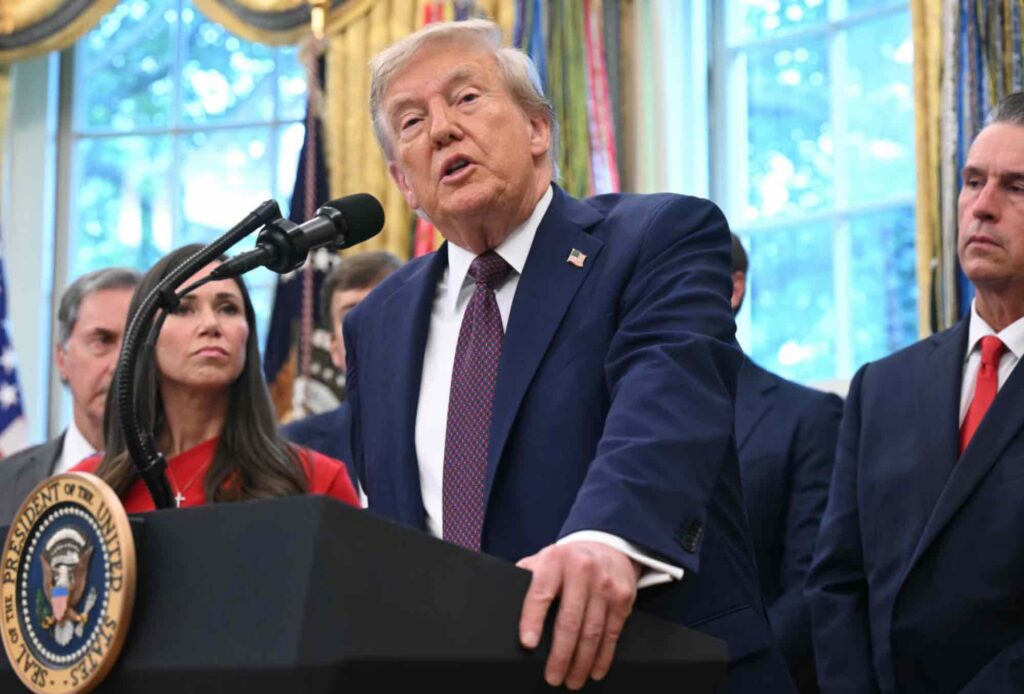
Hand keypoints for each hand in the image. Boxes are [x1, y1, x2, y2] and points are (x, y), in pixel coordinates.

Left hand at [516, 541, 640, 689]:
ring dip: (581, 662)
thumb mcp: (544, 559)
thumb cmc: (567, 561)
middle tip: (552, 677)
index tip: (528, 644)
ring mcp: (605, 585)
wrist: (608, 547)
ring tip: (571, 680)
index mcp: (555, 561)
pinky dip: (603, 657)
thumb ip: (526, 577)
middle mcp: (582, 570)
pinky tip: (594, 670)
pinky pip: (612, 633)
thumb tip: (503, 604)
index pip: (540, 593)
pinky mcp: (622, 598)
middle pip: (570, 620)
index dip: (533, 619)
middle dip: (560, 654)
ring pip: (592, 632)